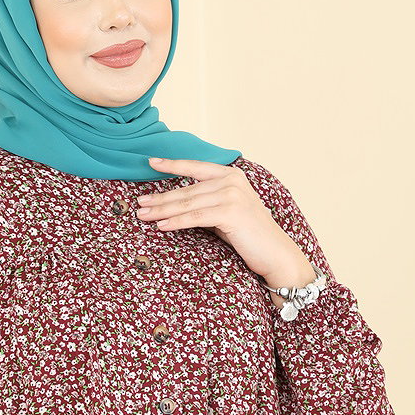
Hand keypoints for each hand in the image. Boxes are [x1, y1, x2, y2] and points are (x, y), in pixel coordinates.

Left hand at [141, 156, 316, 293]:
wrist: (275, 253)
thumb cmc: (249, 235)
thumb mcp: (225, 211)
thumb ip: (207, 201)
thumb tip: (174, 202)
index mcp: (231, 175)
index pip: (196, 167)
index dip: (173, 164)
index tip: (151, 162)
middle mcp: (232, 180)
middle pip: (187, 190)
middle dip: (161, 198)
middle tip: (140, 204)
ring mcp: (232, 194)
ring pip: (188, 203)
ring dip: (163, 210)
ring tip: (144, 215)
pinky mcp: (230, 212)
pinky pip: (195, 217)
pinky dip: (176, 221)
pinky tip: (161, 225)